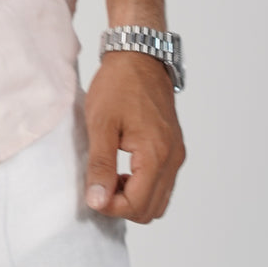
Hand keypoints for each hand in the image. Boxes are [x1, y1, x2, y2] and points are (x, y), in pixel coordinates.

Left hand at [83, 52, 184, 222]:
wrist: (139, 56)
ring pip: (159, 200)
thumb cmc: (118, 85)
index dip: (111, 207)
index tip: (91, 195)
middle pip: (151, 210)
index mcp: (156, 154)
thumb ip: (100, 166)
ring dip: (134, 198)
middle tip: (99, 187)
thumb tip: (98, 201)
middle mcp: (173, 159)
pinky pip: (163, 183)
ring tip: (109, 177)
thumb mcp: (101, 124)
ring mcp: (176, 154)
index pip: (137, 205)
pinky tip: (122, 170)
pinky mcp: (174, 148)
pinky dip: (143, 187)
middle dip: (123, 207)